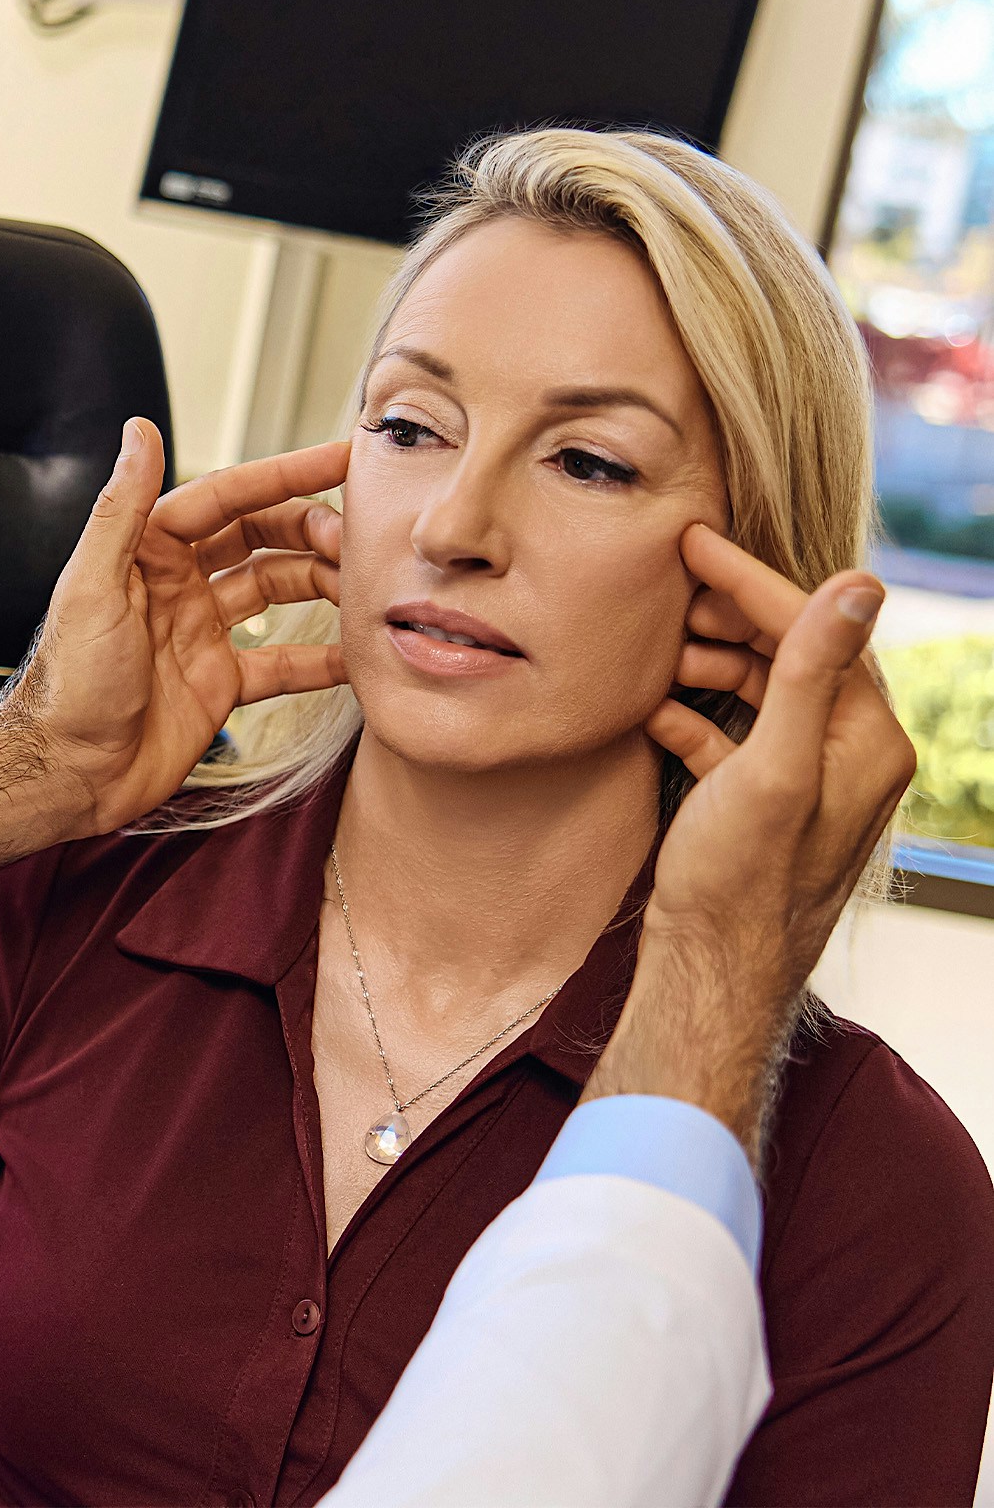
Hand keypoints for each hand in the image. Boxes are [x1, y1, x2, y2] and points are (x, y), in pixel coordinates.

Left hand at [15, 418, 347, 833]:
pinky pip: (282, 662)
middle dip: (310, 528)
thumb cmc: (69, 682)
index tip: (339, 458)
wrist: (68, 771)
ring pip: (277, 590)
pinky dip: (320, 658)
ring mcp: (201, 634)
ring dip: (321, 583)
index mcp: (147, 552)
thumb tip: (140, 430)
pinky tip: (355, 652)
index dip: (282, 475)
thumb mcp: (92, 585)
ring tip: (363, 586)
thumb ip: (120, 508)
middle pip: (259, 538)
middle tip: (356, 537)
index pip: (225, 497)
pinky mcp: (218, 685)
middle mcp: (178, 586)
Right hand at [587, 525, 915, 1155]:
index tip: (692, 541)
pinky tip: (649, 709)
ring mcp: (805, 781)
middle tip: (664, 590)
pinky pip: (731, 738)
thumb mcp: (773, 769)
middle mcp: (847, 756)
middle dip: (726, 618)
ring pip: (758, 693)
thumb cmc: (739, 883)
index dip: (750, 581)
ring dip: (704, 664)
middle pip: (790, 654)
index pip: (815, 630)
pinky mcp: (762, 805)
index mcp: (868, 741)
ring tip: (651, 650)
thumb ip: (810, 673)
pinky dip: (692, 715)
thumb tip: (860, 584)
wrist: (709, 974)